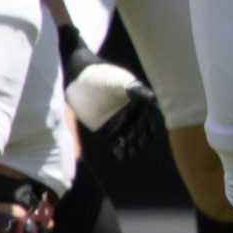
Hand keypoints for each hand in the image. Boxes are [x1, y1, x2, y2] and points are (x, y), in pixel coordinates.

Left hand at [59, 28, 162, 164]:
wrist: (78, 81)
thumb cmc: (101, 76)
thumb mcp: (118, 80)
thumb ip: (135, 89)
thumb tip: (152, 98)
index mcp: (141, 101)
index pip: (152, 117)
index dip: (154, 127)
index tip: (153, 134)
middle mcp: (133, 114)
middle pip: (143, 131)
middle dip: (144, 139)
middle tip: (140, 144)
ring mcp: (121, 123)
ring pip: (132, 139)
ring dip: (134, 148)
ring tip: (133, 153)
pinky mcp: (107, 131)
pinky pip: (118, 145)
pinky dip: (122, 151)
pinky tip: (123, 156)